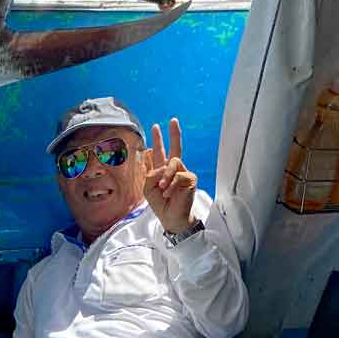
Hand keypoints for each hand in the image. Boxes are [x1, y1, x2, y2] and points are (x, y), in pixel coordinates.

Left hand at [143, 118, 196, 232]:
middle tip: (173, 120)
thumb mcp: (148, 188)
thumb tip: (162, 166)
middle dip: (173, 134)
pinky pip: (178, 175)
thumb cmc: (160, 204)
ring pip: (173, 163)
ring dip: (165, 176)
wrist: (171, 217)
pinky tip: (168, 193)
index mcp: (162, 170)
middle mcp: (174, 169)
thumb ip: (150, 174)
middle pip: (175, 148)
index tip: (156, 127)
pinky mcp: (190, 178)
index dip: (158, 140)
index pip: (160, 152)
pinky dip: (171, 184)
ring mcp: (183, 172)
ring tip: (162, 188)